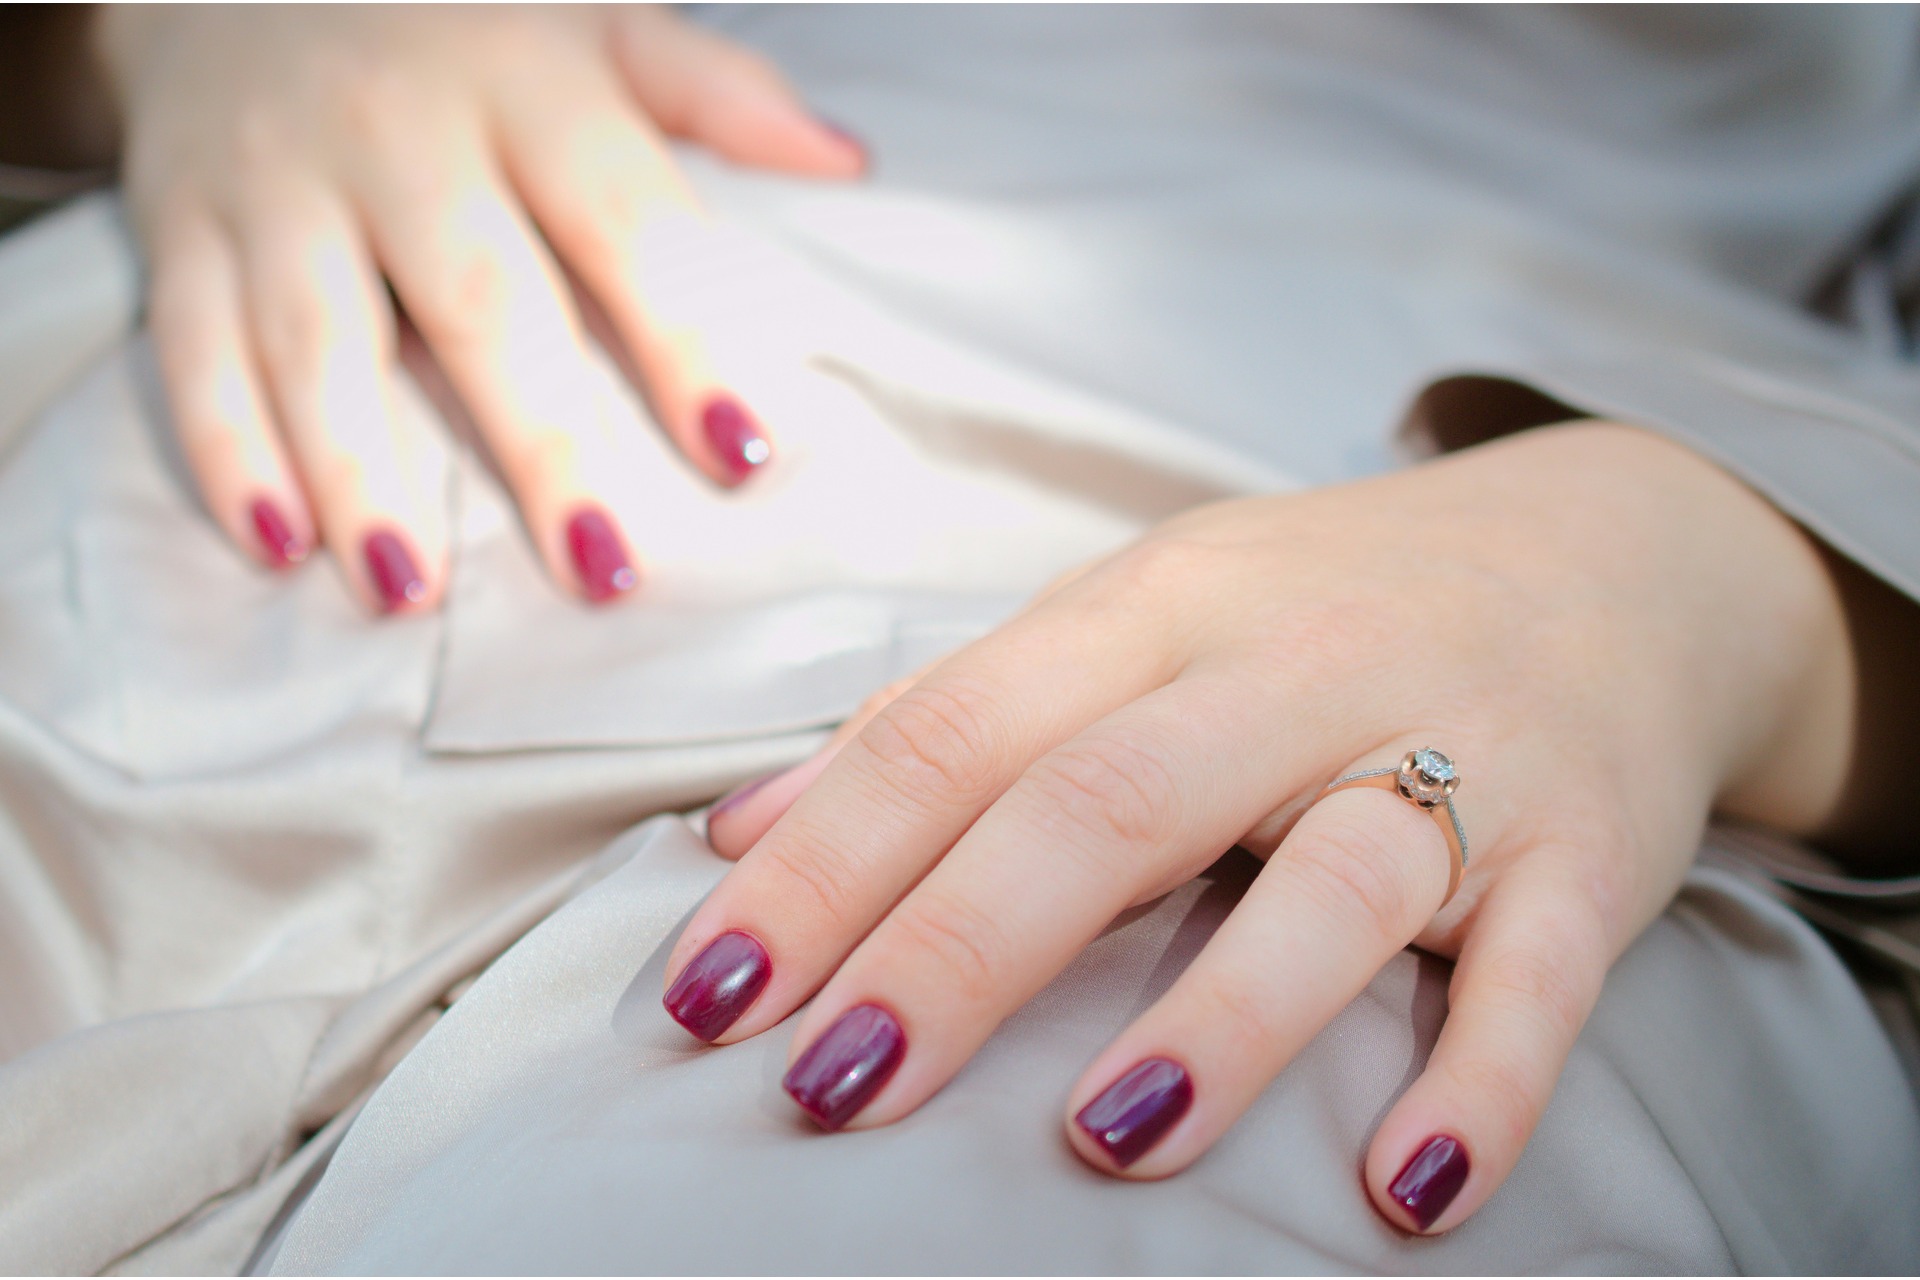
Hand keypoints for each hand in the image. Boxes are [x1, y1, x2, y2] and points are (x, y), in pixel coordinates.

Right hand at [96, 5, 862, 611]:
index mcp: (528, 83)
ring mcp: (280, 179)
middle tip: (604, 570)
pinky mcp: (180, 221)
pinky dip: (225, 448)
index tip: (745, 453)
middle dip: (541, 442)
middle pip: (480, 301)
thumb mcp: (597, 25)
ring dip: (361, 470)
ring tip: (413, 592)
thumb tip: (847, 159)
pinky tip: (276, 545)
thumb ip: (713, 90)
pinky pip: (191, 344)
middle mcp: (400, 129)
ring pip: (320, 338)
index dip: (684, 338)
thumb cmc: (465, 27)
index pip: (625, 219)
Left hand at [666, 422, 1852, 1231]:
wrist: (1616, 549)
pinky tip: (1407, 1187)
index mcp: (1156, 611)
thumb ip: (949, 714)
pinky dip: (1482, 1078)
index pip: (956, 732)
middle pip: (1108, 800)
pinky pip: (1542, 968)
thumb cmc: (1323, 602)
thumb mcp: (1132, 614)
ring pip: (1332, 876)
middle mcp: (1292, 669)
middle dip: (959, 947)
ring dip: (1222, 1011)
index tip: (712, 997)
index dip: (824, 863)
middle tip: (834, 1090)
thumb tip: (742, 832)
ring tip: (1108, 1137)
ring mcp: (1453, 754)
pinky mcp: (1585, 847)